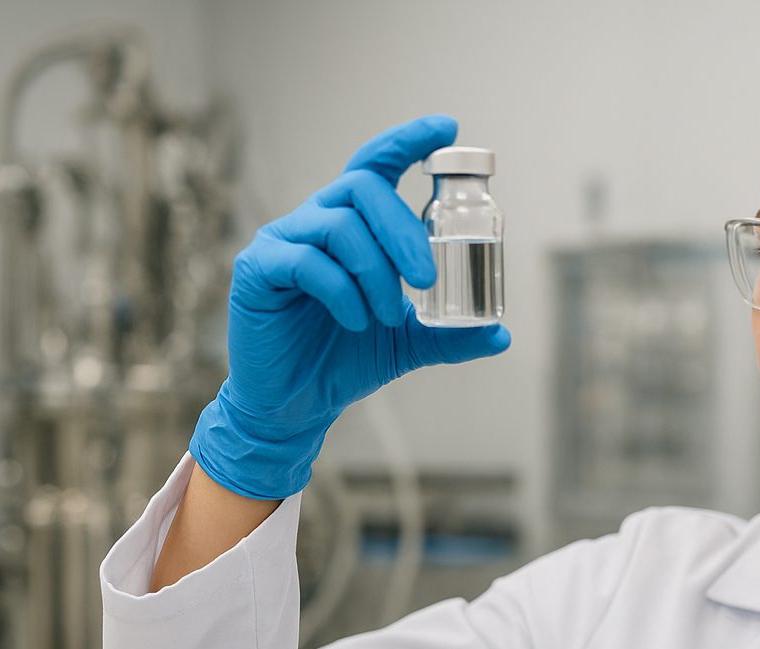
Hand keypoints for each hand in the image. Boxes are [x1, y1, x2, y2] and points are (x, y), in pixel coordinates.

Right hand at [189, 113, 510, 499]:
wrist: (295, 407)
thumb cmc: (344, 361)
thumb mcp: (408, 345)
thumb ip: (450, 335)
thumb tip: (501, 336)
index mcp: (351, 227)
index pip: (375, 166)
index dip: (407, 142)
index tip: (447, 130)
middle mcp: (315, 222)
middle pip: (362, 188)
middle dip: (403, 231)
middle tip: (426, 279)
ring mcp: (282, 242)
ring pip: (339, 225)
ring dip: (376, 271)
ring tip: (390, 315)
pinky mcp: (258, 270)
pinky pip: (305, 262)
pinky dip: (341, 291)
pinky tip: (356, 321)